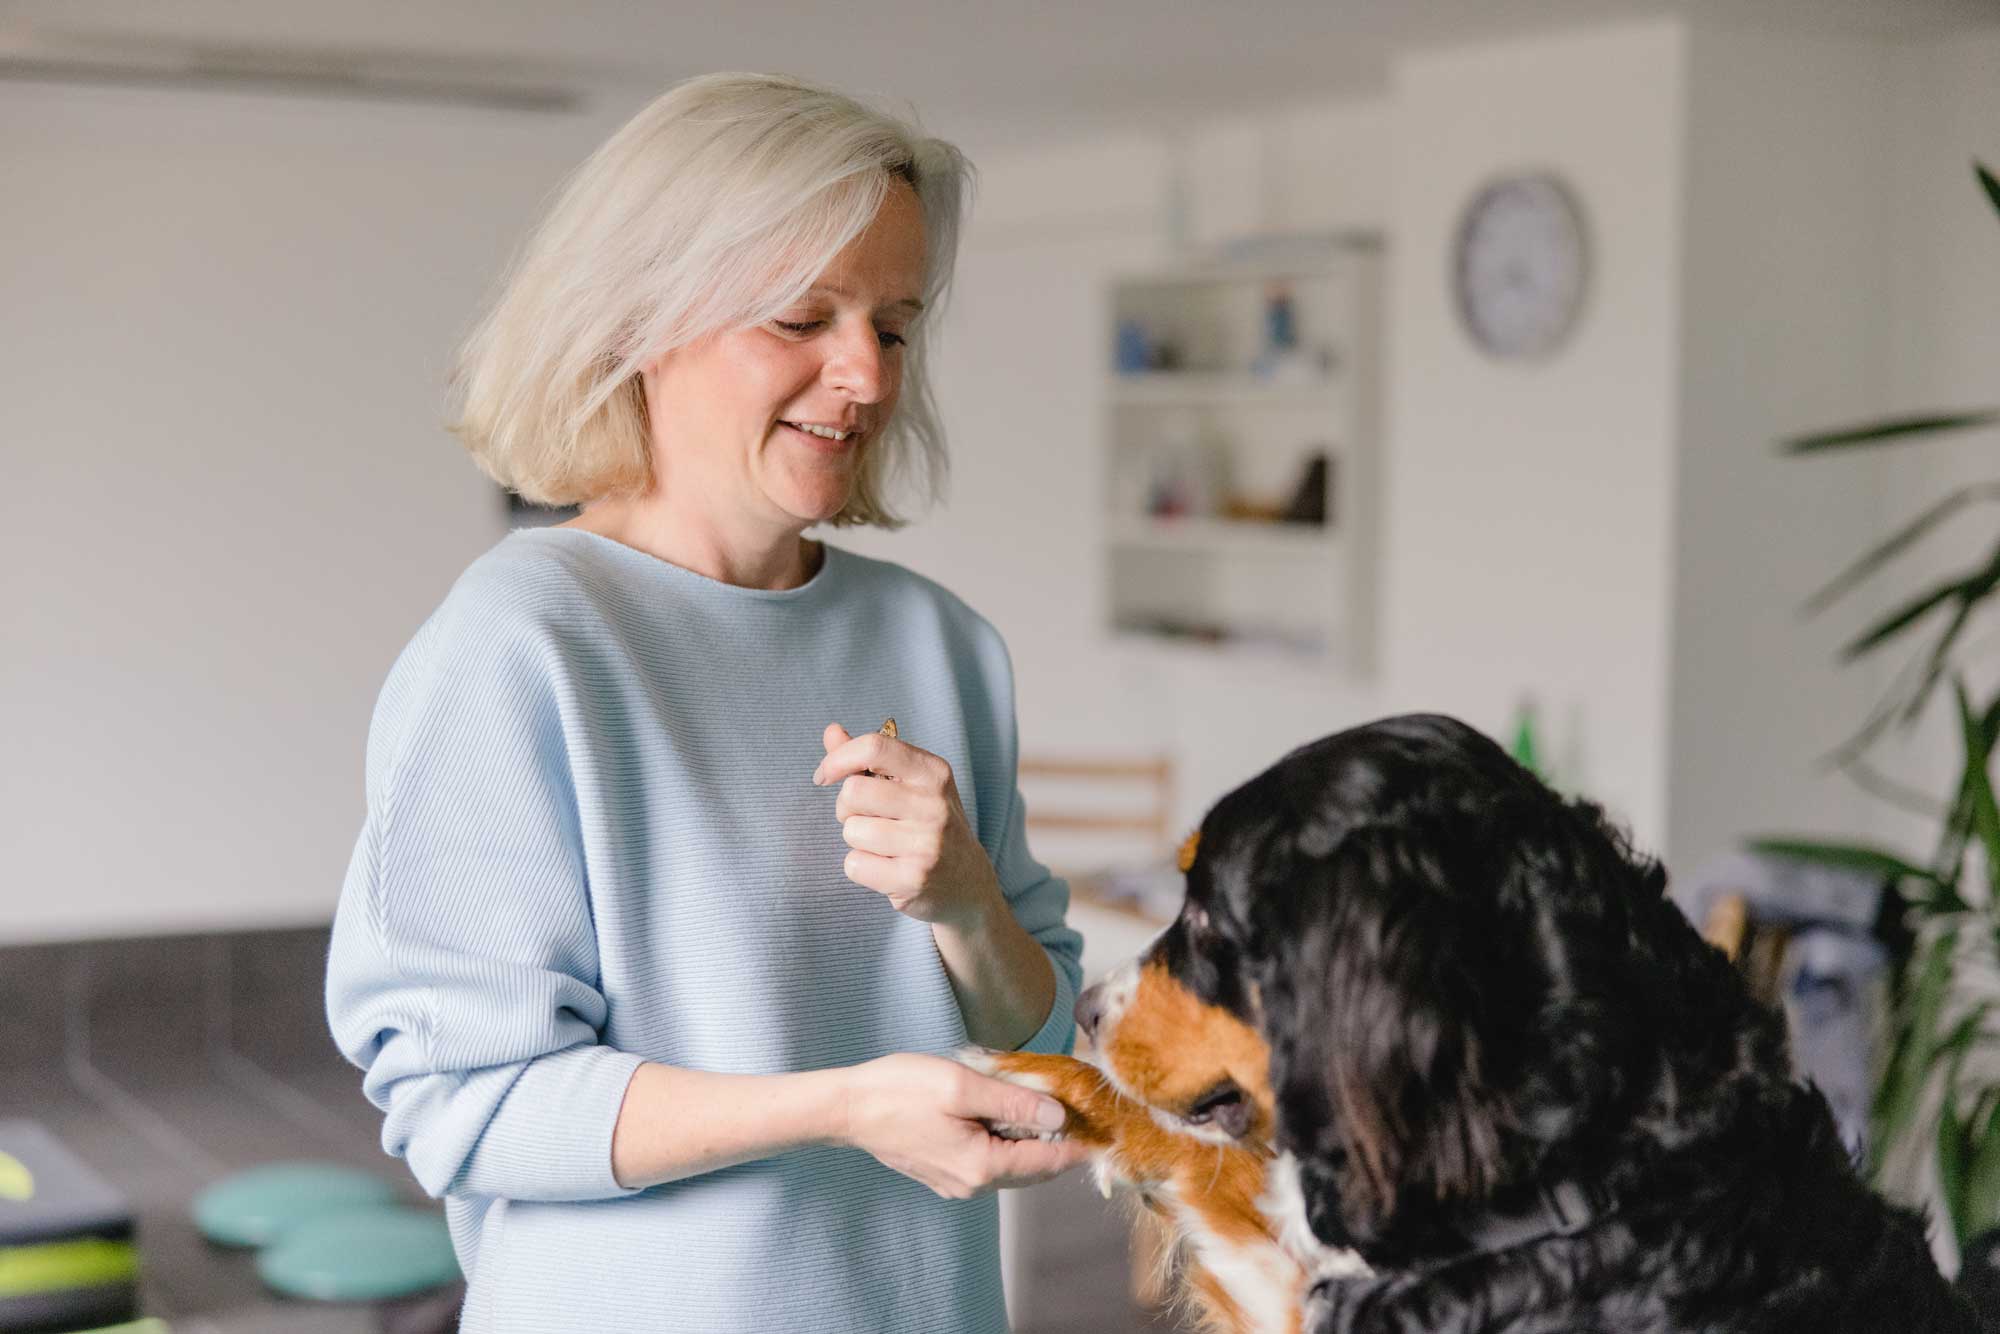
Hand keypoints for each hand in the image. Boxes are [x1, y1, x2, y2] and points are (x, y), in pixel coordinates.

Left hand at [814, 723, 1002, 928]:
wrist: (968, 882)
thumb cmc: (928, 825)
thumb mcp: (911, 785)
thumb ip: (869, 758)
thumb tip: (832, 730)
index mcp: (934, 772)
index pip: (875, 747)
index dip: (838, 758)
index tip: (825, 775)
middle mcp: (934, 805)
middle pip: (853, 791)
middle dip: (846, 807)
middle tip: (867, 818)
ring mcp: (926, 843)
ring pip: (851, 830)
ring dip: (856, 840)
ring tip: (884, 845)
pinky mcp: (914, 879)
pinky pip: (855, 865)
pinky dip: (861, 867)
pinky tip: (887, 868)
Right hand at [839, 1053, 1091, 1198]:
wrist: (847, 1107)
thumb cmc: (900, 1091)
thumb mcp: (963, 1086)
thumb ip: (1014, 1103)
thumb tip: (1059, 1118)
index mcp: (983, 1166)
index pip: (1048, 1161)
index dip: (1079, 1144)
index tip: (1104, 1126)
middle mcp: (973, 1184)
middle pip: (1033, 1167)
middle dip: (1058, 1141)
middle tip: (1080, 1109)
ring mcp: (956, 1182)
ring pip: (1011, 1165)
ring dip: (1030, 1139)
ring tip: (1046, 1104)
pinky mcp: (943, 1172)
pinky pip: (988, 1161)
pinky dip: (1006, 1141)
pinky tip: (1006, 1113)